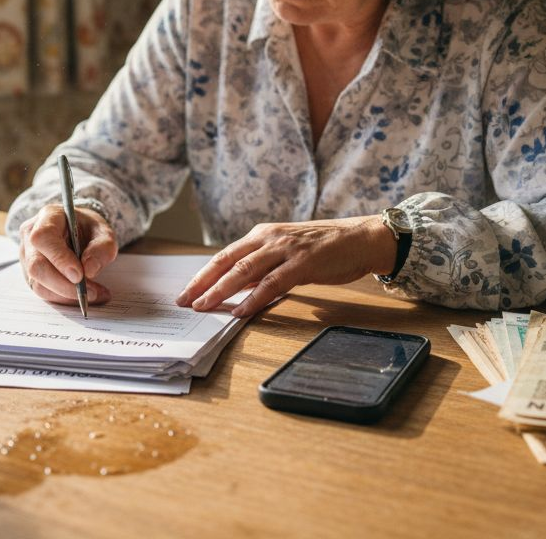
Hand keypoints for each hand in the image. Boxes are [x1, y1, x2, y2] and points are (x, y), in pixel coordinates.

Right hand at [18, 205, 117, 306]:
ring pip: (38, 283)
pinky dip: (63, 297)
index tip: (79, 275)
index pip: (44, 238)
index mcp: (48, 217)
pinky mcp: (30, 274)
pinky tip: (83, 295)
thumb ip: (102, 247)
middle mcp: (31, 235)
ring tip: (94, 294)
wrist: (78, 231)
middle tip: (91, 292)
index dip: (59, 258)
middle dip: (64, 285)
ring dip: (66, 294)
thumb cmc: (88, 229)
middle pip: (37, 265)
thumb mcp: (103, 232)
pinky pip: (43, 291)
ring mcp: (27, 255)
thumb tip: (89, 270)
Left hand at [175, 216, 396, 317]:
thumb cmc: (324, 248)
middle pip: (227, 261)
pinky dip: (254, 298)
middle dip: (203, 283)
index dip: (202, 275)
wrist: (361, 238)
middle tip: (184, 302)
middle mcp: (269, 237)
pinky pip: (273, 283)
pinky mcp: (303, 262)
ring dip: (222, 290)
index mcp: (262, 235)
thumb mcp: (285, 253)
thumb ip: (261, 268)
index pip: (224, 256)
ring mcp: (286, 249)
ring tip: (205, 307)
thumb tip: (236, 287)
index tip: (185, 292)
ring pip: (245, 270)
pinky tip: (241, 310)